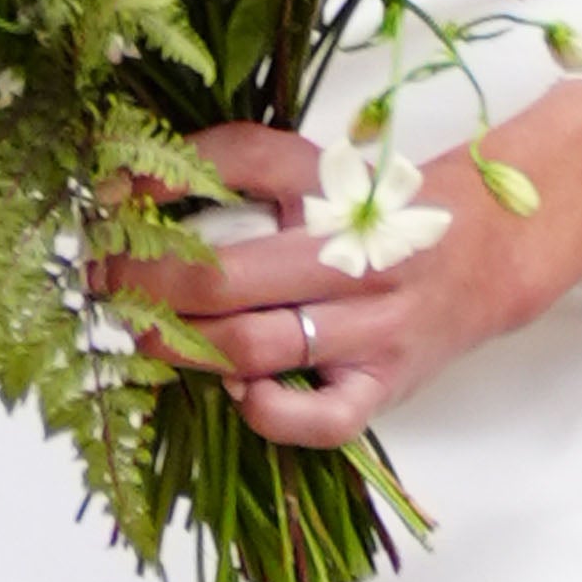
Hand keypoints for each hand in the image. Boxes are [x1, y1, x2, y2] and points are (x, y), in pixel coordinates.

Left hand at [90, 94, 581, 449]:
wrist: (479, 254)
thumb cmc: (368, 213)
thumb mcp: (302, 167)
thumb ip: (219, 163)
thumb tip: (123, 183)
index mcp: (330, 186)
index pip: (237, 163)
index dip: (156, 187)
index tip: (103, 211)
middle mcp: (350, 252)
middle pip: (229, 276)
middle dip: (148, 286)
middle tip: (102, 288)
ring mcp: (370, 325)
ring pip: (259, 345)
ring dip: (185, 347)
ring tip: (143, 338)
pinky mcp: (385, 385)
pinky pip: (321, 418)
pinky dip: (268, 411)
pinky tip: (238, 391)